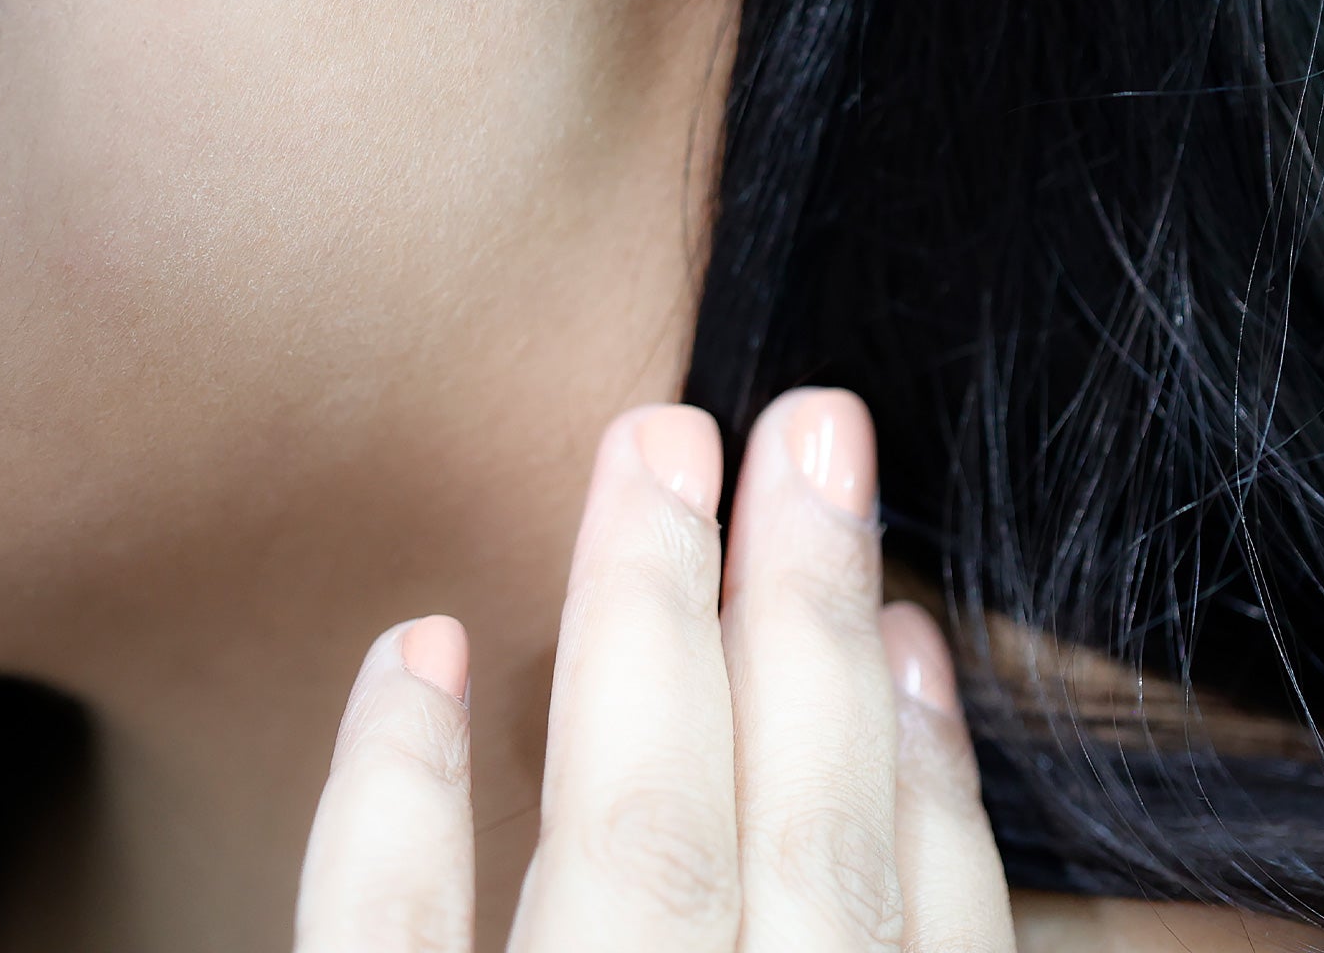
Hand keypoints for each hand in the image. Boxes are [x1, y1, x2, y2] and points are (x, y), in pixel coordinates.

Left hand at [294, 387, 1016, 951]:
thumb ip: (830, 942)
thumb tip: (882, 780)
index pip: (929, 939)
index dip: (932, 780)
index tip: (914, 629)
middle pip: (804, 845)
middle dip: (810, 619)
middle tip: (811, 423)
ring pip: (643, 846)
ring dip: (657, 622)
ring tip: (662, 446)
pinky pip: (392, 947)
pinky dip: (398, 799)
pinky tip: (417, 645)